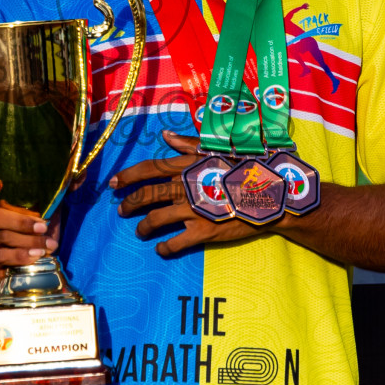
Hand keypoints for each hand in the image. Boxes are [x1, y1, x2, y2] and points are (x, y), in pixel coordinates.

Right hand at [0, 178, 60, 285]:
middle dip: (21, 221)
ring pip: (2, 237)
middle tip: (43, 226)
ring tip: (49, 245)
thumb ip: (56, 191)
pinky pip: (1, 257)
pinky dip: (21, 256)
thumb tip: (81, 176)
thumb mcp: (40, 208)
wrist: (11, 263)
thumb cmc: (28, 229)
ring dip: (29, 241)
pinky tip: (36, 256)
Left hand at [111, 130, 262, 257]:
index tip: (113, 183)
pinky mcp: (202, 231)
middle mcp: (184, 186)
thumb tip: (165, 136)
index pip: (149, 169)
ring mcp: (192, 210)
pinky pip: (174, 243)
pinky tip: (161, 249)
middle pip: (146, 195)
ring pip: (154, 220)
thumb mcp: (217, 149)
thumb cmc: (246, 168)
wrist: (271, 193)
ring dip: (143, 228)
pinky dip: (164, 247)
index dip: (127, 176)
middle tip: (121, 211)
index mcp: (186, 165)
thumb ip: (188, 144)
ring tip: (139, 232)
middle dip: (129, 204)